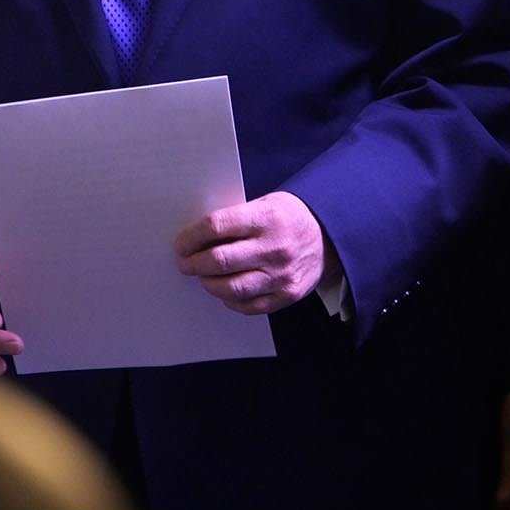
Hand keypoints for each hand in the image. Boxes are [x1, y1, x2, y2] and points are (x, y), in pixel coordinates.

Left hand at [173, 190, 330, 314]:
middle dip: (194, 263)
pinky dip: (230, 300)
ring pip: (231, 288)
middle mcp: (274, 248)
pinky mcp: (287, 295)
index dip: (191, 237)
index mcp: (266, 218)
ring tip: (203, 277)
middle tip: (185, 263)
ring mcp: (281, 275)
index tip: (180, 244)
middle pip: (220, 260)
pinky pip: (248, 306)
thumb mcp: (265, 203)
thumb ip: (235, 218)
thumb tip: (195, 237)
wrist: (329, 237)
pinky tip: (224, 290)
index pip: (217, 226)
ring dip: (208, 284)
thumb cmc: (288, 218)